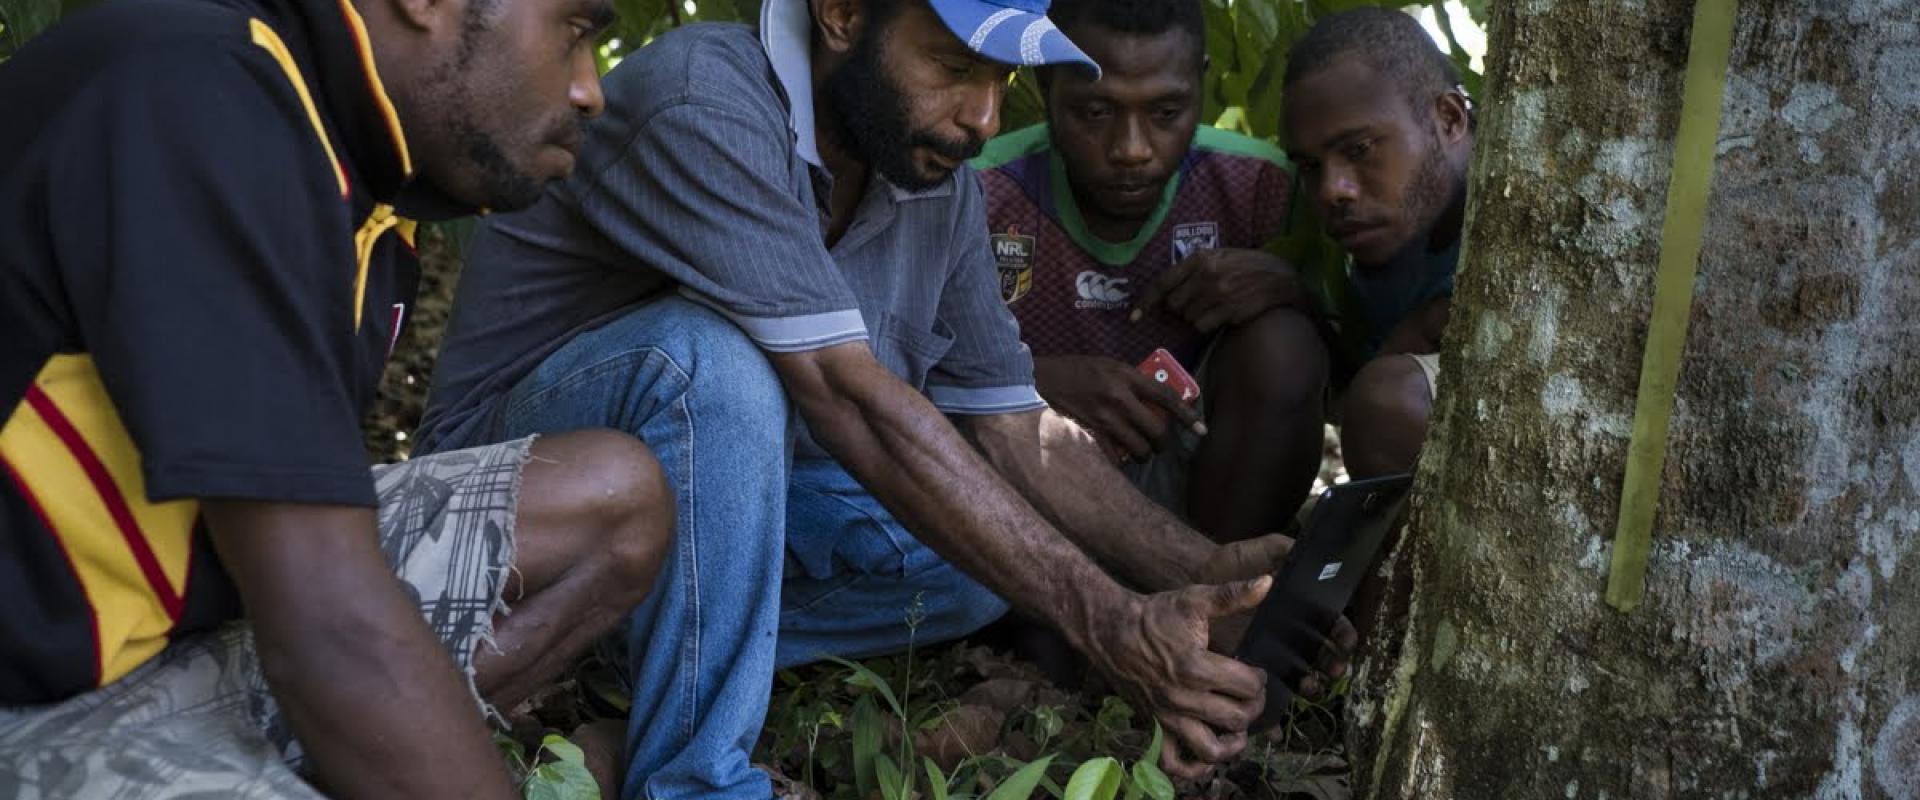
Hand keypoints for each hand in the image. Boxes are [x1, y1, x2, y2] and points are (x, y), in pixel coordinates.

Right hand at [1034, 355, 1203, 462]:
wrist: (1040, 379)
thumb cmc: (1077, 370)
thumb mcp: (1109, 365)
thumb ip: (1132, 382)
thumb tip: (1156, 402)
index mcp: (1126, 376)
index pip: (1166, 397)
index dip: (1187, 416)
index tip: (1201, 430)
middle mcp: (1119, 398)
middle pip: (1156, 431)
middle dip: (1163, 443)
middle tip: (1159, 443)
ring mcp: (1104, 419)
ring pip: (1139, 449)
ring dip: (1144, 454)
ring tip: (1140, 451)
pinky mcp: (1089, 434)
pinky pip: (1115, 458)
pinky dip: (1122, 461)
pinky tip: (1119, 456)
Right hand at [1084, 578, 1273, 778]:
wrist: (1111, 631)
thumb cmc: (1154, 616)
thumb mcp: (1194, 599)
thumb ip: (1233, 595)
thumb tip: (1267, 583)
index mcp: (1197, 667)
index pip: (1248, 686)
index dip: (1260, 679)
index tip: (1256, 672)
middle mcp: (1183, 698)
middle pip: (1237, 718)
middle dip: (1253, 707)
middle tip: (1250, 694)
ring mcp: (1168, 716)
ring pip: (1212, 749)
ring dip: (1233, 743)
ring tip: (1238, 728)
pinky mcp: (1155, 725)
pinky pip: (1175, 763)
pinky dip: (1195, 768)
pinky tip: (1208, 754)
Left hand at [1131, 248, 1301, 332]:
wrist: (1283, 279)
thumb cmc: (1249, 267)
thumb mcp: (1222, 256)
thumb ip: (1194, 269)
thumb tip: (1166, 294)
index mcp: (1201, 258)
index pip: (1163, 282)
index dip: (1146, 302)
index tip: (1134, 317)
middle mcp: (1207, 274)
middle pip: (1174, 305)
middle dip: (1181, 309)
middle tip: (1200, 303)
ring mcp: (1218, 293)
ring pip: (1188, 318)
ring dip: (1197, 317)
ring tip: (1217, 306)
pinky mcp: (1229, 310)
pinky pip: (1202, 327)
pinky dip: (1208, 325)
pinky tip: (1224, 315)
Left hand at [1193, 535, 1358, 700]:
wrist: (1195, 582)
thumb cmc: (1229, 565)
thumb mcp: (1255, 551)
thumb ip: (1279, 549)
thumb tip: (1303, 554)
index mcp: (1299, 603)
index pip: (1330, 621)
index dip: (1341, 632)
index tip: (1346, 641)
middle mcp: (1291, 629)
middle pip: (1322, 650)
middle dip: (1332, 660)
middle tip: (1334, 669)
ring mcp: (1273, 648)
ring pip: (1301, 671)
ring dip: (1312, 681)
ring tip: (1310, 685)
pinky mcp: (1251, 663)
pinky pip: (1271, 683)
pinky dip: (1279, 696)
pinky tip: (1283, 702)